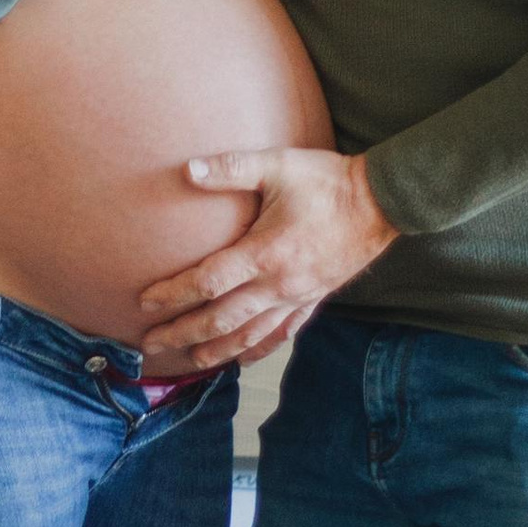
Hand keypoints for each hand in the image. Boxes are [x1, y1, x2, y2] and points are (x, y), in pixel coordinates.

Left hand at [137, 149, 396, 369]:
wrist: (382, 202)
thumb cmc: (328, 181)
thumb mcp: (278, 165)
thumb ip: (232, 168)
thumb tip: (188, 170)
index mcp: (265, 253)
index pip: (208, 282)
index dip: (173, 294)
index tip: (145, 302)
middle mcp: (279, 283)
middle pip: (221, 319)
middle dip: (182, 332)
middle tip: (151, 343)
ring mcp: (298, 296)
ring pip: (250, 334)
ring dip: (216, 350)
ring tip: (190, 361)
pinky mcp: (314, 298)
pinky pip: (283, 333)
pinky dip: (259, 349)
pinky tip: (243, 359)